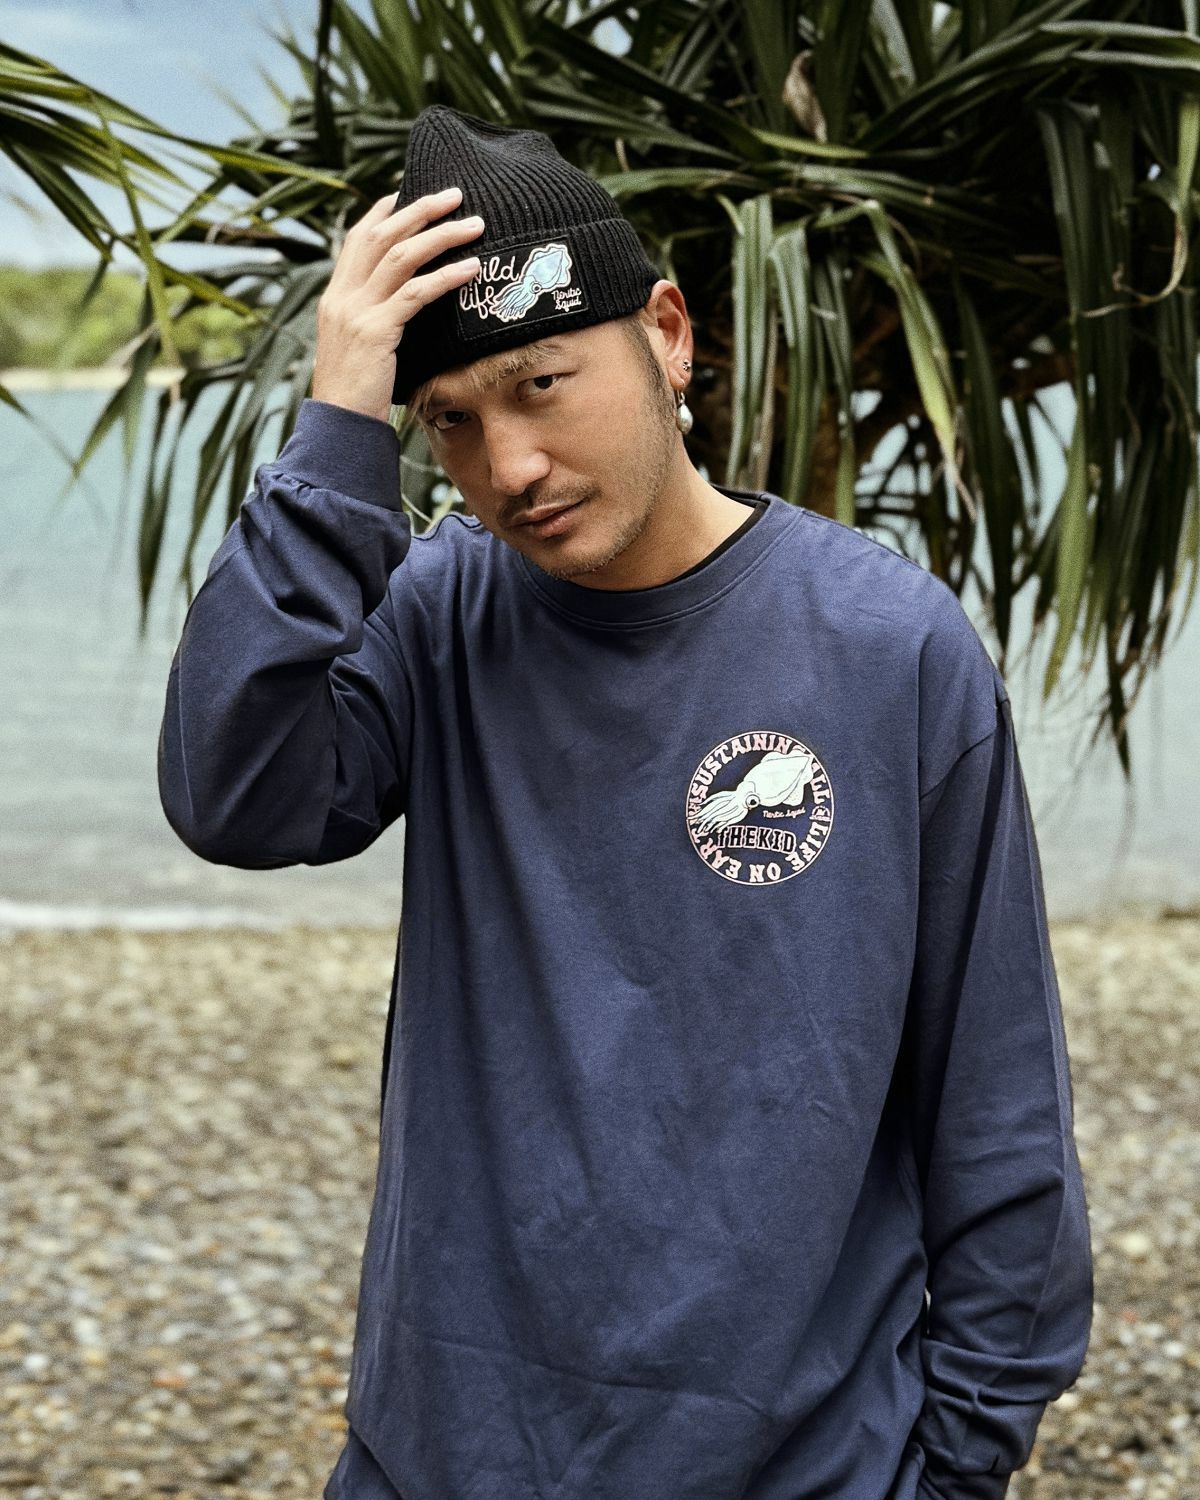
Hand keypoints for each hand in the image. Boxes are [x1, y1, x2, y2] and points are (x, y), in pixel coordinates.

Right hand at [311, 184, 484, 423]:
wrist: (339, 426)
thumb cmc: (357, 394)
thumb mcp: (359, 348)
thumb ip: (375, 320)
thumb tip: (405, 307)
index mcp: (336, 296)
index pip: (358, 238)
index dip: (385, 211)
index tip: (411, 191)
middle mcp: (342, 296)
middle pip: (381, 234)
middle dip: (420, 209)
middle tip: (455, 194)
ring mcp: (356, 312)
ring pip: (400, 256)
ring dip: (441, 236)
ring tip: (474, 225)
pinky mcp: (376, 332)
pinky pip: (415, 294)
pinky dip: (445, 277)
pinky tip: (471, 269)